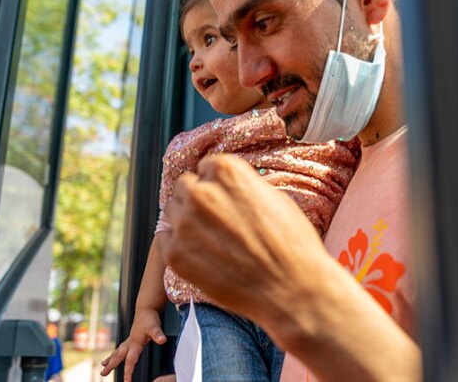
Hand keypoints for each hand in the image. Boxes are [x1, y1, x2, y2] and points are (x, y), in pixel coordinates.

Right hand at [99, 307, 166, 380]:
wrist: (146, 307)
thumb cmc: (150, 317)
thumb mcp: (155, 327)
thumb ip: (158, 334)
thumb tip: (163, 340)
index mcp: (135, 343)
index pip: (131, 360)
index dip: (128, 371)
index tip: (127, 381)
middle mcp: (130, 342)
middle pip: (119, 356)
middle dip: (111, 365)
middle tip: (102, 374)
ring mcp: (130, 340)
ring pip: (118, 351)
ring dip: (111, 359)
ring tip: (103, 365)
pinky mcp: (131, 337)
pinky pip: (121, 347)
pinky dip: (116, 352)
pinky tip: (114, 355)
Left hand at [160, 154, 329, 323]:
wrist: (292, 289)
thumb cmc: (291, 244)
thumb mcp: (274, 196)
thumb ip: (242, 185)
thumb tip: (226, 187)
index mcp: (226, 170)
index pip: (205, 168)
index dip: (216, 186)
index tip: (225, 201)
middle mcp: (200, 192)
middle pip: (184, 187)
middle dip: (198, 201)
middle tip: (218, 223)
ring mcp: (185, 223)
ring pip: (172, 212)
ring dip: (187, 222)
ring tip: (213, 242)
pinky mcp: (175, 254)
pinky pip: (165, 240)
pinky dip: (179, 246)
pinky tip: (204, 257)